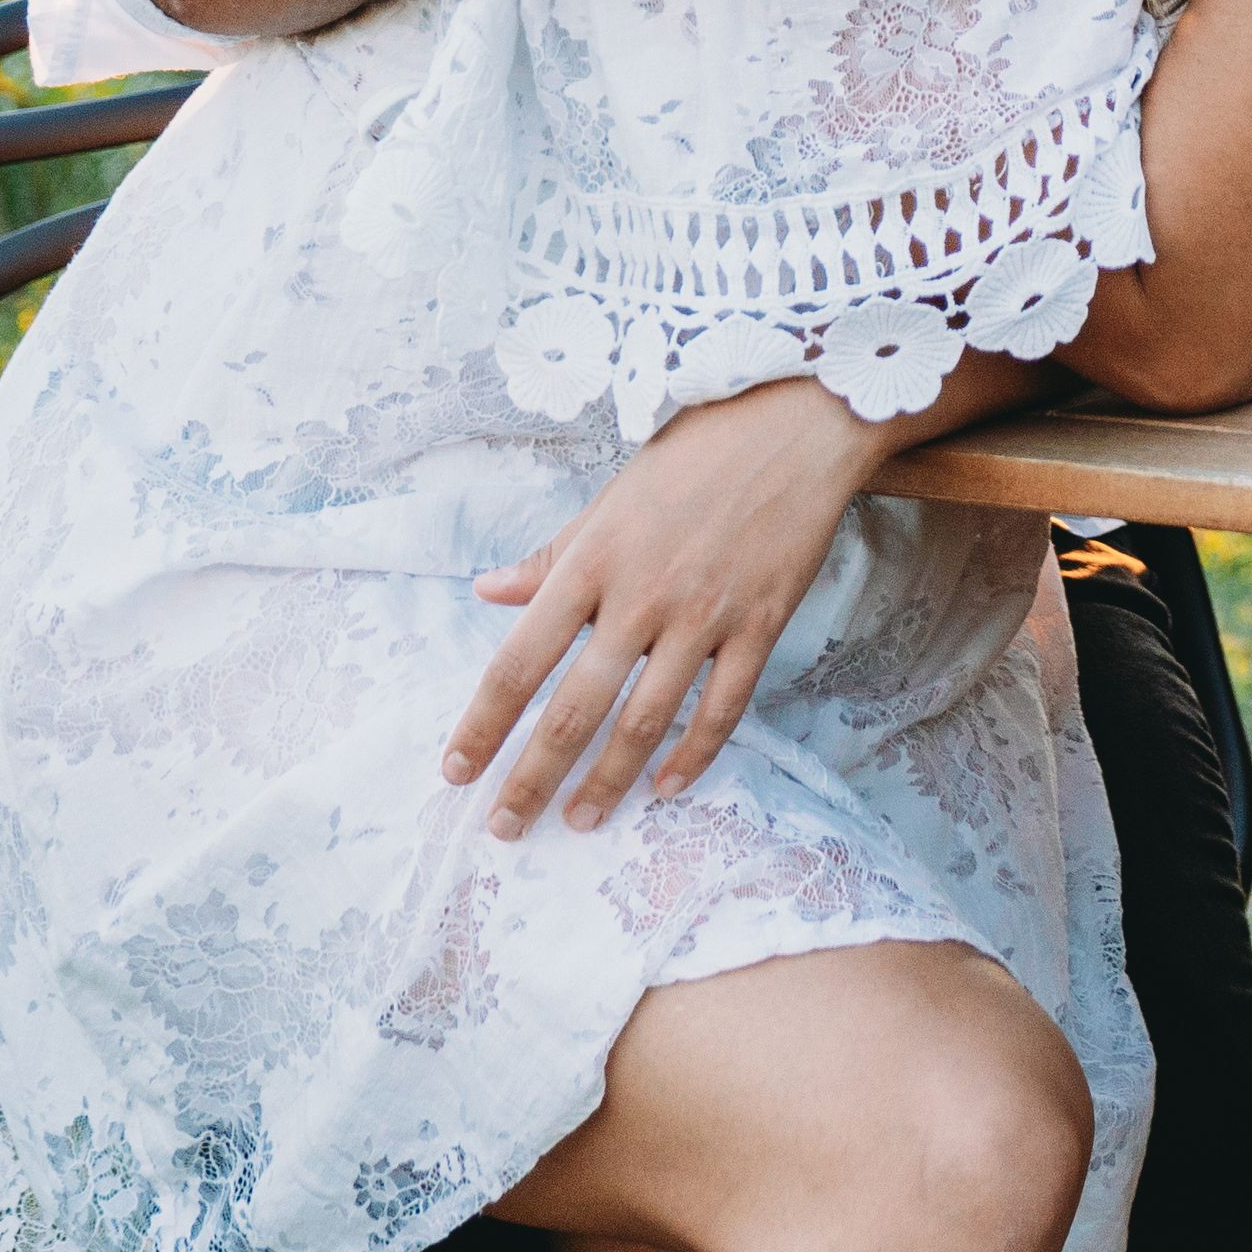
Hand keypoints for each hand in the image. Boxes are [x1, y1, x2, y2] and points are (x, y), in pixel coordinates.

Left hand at [442, 374, 901, 838]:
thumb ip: (552, 555)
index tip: (456, 772)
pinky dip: (694, 755)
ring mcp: (705, 614)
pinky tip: (667, 787)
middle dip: (533, 778)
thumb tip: (488, 594)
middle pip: (574, 708)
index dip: (482, 726)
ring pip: (646, 720)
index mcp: (591, 562)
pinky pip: (724, 706)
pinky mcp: (761, 623)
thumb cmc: (695, 455)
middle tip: (505, 827)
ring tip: (579, 821)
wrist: (796, 424)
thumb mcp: (609, 499)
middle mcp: (641, 596)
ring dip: (607, 781)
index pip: (517, 663)